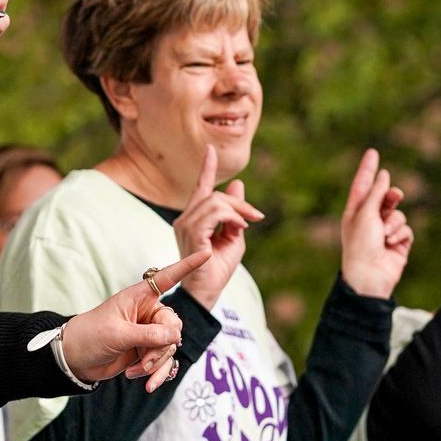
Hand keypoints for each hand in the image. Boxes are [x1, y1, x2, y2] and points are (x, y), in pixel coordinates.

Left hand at [60, 249, 210, 389]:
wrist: (75, 359)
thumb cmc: (90, 336)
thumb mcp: (118, 334)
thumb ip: (148, 335)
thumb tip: (176, 337)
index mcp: (139, 297)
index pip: (167, 278)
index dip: (187, 267)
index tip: (206, 254)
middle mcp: (147, 312)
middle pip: (173, 325)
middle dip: (161, 346)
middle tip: (142, 359)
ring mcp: (148, 332)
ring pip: (170, 346)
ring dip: (155, 363)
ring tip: (135, 371)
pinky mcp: (147, 350)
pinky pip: (164, 361)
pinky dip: (157, 373)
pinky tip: (146, 385)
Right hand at [173, 145, 261, 309]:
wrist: (207, 291)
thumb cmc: (218, 268)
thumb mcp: (233, 235)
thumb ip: (235, 213)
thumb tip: (238, 185)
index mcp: (193, 219)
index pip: (200, 188)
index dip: (207, 168)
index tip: (211, 149)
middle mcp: (185, 219)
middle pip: (213, 194)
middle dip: (238, 203)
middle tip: (255, 217)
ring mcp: (184, 225)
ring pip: (215, 201)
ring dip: (237, 211)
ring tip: (247, 225)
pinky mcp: (191, 232)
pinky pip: (215, 213)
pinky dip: (231, 217)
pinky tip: (239, 229)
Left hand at [339, 148, 413, 298]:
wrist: (370, 275)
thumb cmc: (361, 244)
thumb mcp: (365, 214)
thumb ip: (376, 193)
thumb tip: (384, 175)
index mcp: (354, 212)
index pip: (362, 184)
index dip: (368, 168)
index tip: (373, 152)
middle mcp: (369, 220)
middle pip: (385, 197)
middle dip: (391, 197)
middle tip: (395, 196)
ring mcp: (384, 231)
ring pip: (398, 214)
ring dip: (394, 222)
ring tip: (385, 235)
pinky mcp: (398, 243)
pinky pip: (406, 229)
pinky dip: (401, 234)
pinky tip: (392, 244)